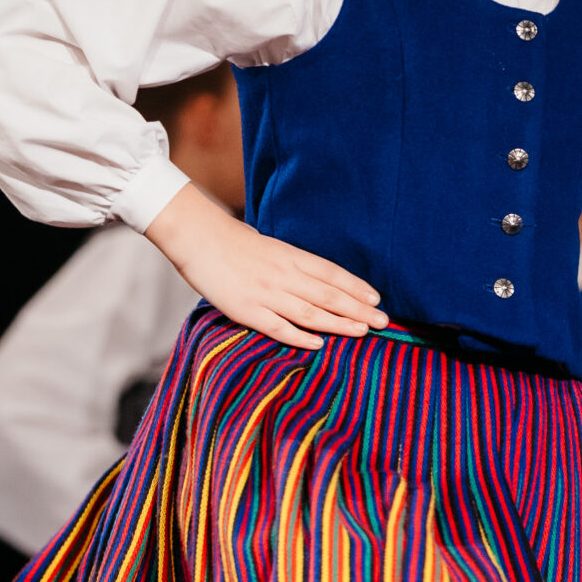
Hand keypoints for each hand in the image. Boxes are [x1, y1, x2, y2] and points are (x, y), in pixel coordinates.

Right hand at [145, 183, 386, 351]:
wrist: (197, 237)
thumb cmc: (234, 242)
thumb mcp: (271, 248)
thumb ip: (294, 264)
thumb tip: (320, 280)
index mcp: (291, 256)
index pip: (332, 274)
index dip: (357, 288)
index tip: (377, 299)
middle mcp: (284, 275)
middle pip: (329, 295)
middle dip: (359, 309)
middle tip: (384, 322)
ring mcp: (266, 293)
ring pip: (311, 312)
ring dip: (340, 323)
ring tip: (363, 332)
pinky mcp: (246, 310)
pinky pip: (278, 327)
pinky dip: (300, 336)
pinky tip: (320, 344)